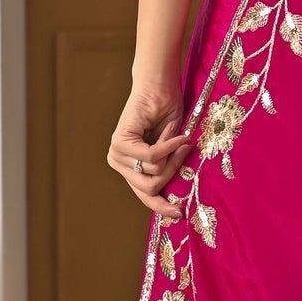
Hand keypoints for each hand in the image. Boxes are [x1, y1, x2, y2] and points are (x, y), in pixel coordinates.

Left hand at [108, 78, 192, 220]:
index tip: (178, 214)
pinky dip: (169, 144)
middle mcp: (117, 163)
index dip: (161, 206)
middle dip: (173, 169)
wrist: (159, 87)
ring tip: (177, 132)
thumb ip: (166, 171)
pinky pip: (152, 156)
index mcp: (128, 167)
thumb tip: (174, 204)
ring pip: (154, 172)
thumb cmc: (167, 114)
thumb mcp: (170, 151)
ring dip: (172, 152)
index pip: (144, 196)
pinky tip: (175, 130)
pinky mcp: (119, 143)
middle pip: (150, 188)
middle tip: (186, 148)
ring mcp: (115, 154)